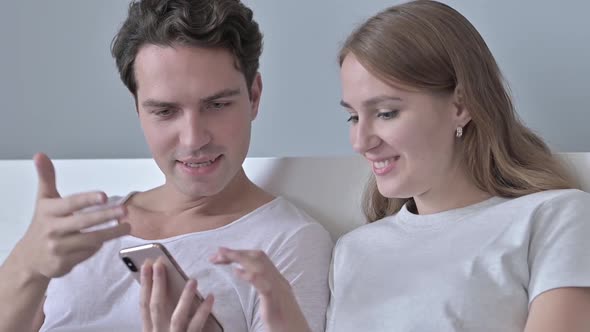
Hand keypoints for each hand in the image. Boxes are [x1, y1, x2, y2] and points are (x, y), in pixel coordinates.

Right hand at [13, 153, 130, 279]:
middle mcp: (52, 229)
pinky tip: (107, 240)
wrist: (30, 258)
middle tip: (125, 211)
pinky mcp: (64, 263)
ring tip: (127, 226)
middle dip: (106, 216)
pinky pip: (87, 254)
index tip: (105, 196)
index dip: (88, 199)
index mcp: (48, 211)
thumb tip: (40, 154)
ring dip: (111, 233)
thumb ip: (46, 177)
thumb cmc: (43, 223)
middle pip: (84, 222)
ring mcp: (58, 248)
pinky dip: (98, 247)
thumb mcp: (44, 200)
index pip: (71, 203)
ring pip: (90, 240)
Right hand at [140, 259, 214, 331]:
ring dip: (185, 297)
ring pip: (178, 317)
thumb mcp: (160, 329)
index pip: (144, 305)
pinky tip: (210, 297)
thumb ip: (162, 315)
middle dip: (157, 284)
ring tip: (193, 280)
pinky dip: (203, 311)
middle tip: (160, 264)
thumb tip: (165, 286)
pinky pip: (197, 325)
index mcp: (150, 330)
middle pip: (157, 307)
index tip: (146, 266)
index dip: (145, 284)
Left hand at [210, 247, 310, 331]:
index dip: (241, 253)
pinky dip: (250, 276)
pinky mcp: (275, 304)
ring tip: (222, 255)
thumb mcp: (273, 300)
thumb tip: (249, 275)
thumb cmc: (285, 322)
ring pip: (260, 267)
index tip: (223, 254)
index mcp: (277, 280)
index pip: (259, 259)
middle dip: (237, 252)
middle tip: (218, 252)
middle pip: (258, 258)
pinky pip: (264, 286)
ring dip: (240, 258)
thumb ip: (263, 287)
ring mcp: (278, 291)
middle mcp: (278, 282)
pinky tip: (236, 272)